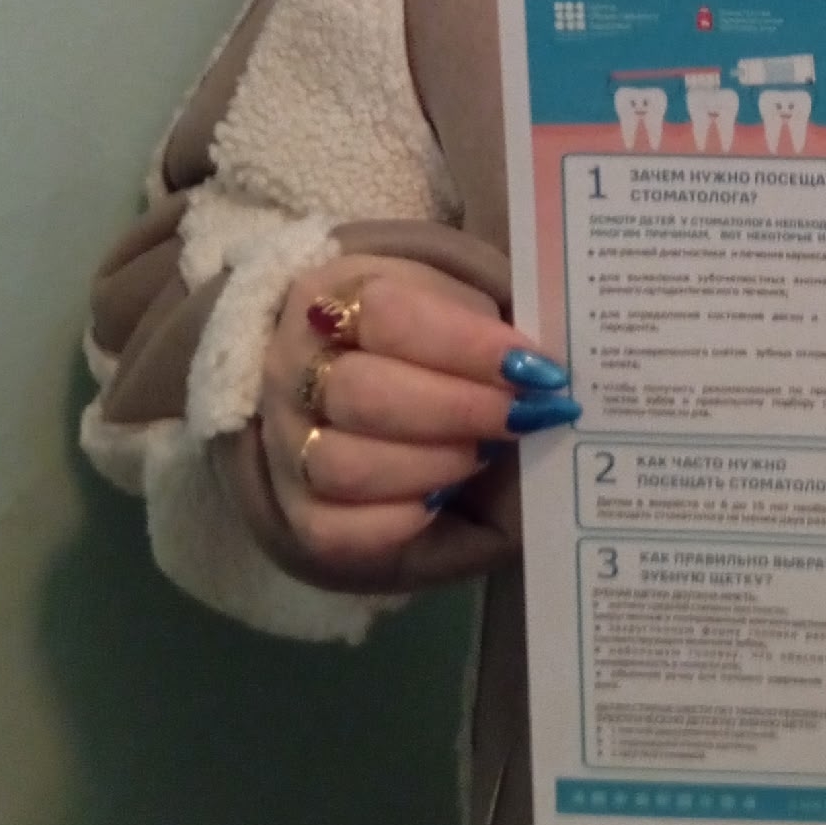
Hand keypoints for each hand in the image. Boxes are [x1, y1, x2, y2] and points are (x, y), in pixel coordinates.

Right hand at [259, 254, 576, 573]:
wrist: (348, 365)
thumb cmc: (420, 325)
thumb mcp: (448, 294)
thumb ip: (486, 321)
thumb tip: (541, 373)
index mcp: (331, 294)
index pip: (390, 316)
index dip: (469, 346)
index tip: (535, 368)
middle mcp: (290, 367)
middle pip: (364, 395)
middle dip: (461, 411)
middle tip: (522, 417)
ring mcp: (284, 441)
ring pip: (345, 466)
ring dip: (434, 464)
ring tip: (483, 454)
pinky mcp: (294, 507)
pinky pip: (334, 530)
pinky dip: (397, 521)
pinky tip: (440, 499)